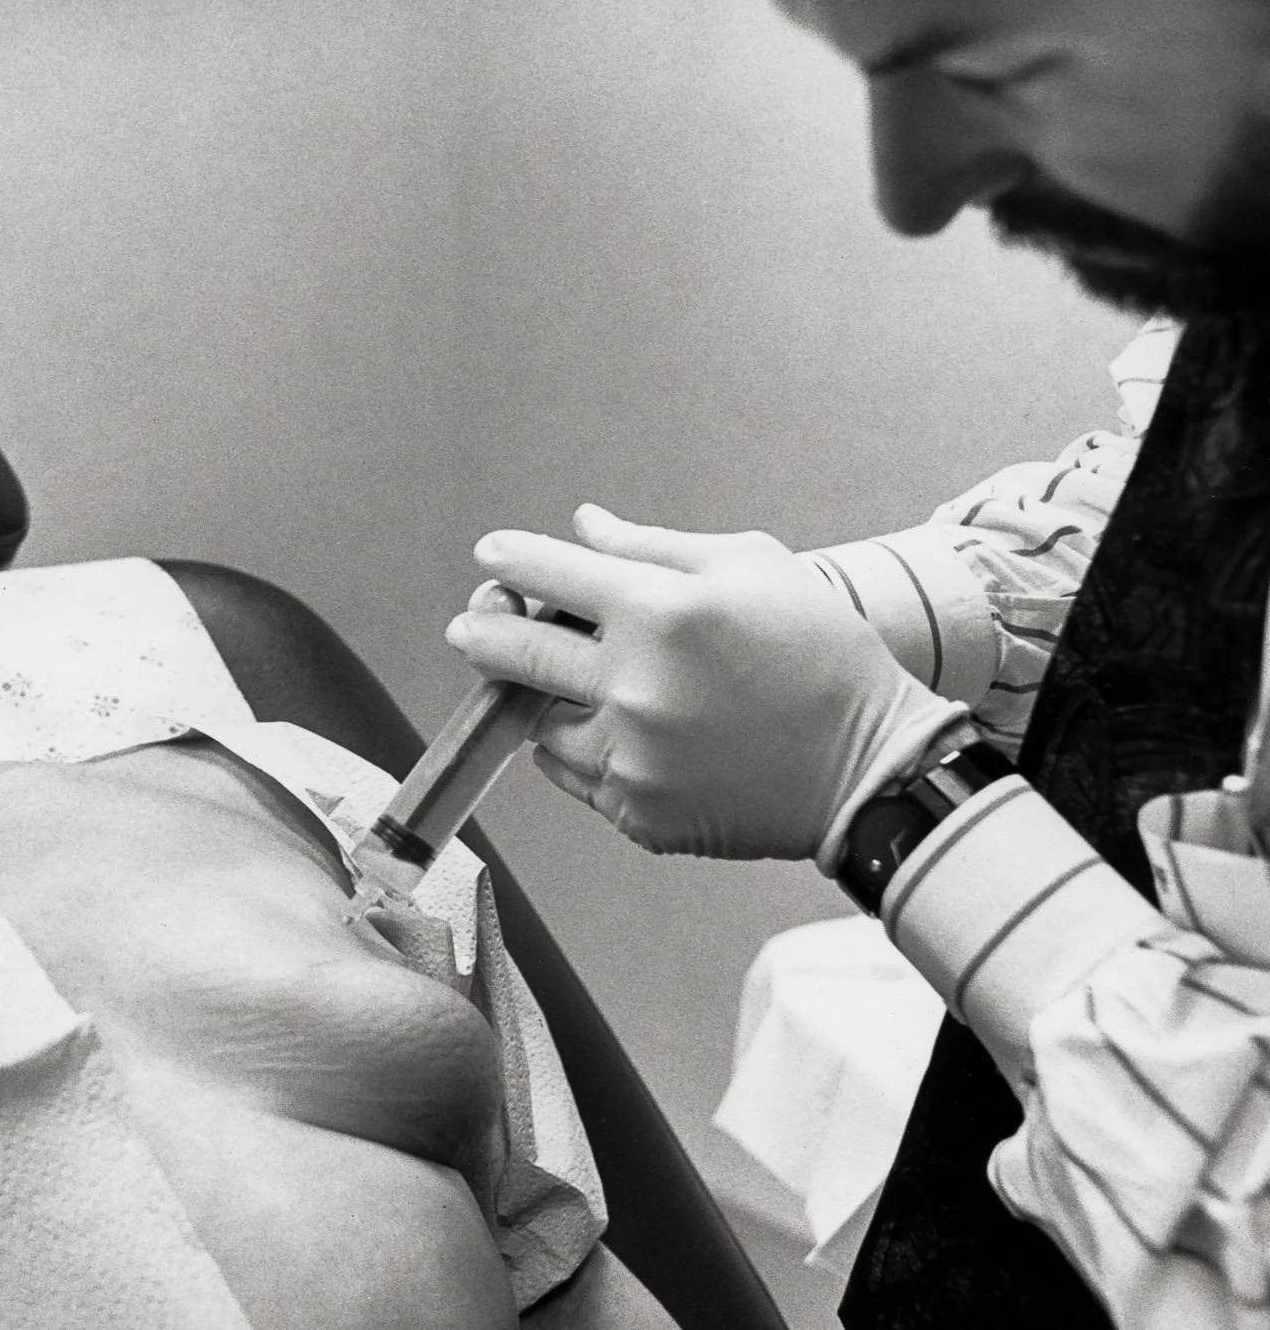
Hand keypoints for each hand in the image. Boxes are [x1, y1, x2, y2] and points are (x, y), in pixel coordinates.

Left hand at [446, 505, 966, 863]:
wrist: (869, 768)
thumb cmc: (819, 655)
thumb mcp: (752, 567)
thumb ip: (654, 547)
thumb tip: (584, 527)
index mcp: (661, 612)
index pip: (548, 572)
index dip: (511, 560)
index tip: (493, 557)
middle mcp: (633, 686)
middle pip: (515, 652)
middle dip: (484, 632)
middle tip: (469, 627)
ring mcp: (631, 756)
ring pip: (542, 723)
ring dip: (549, 702)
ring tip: (591, 690)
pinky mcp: (637, 811)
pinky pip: (579, 776)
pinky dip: (588, 752)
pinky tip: (635, 736)